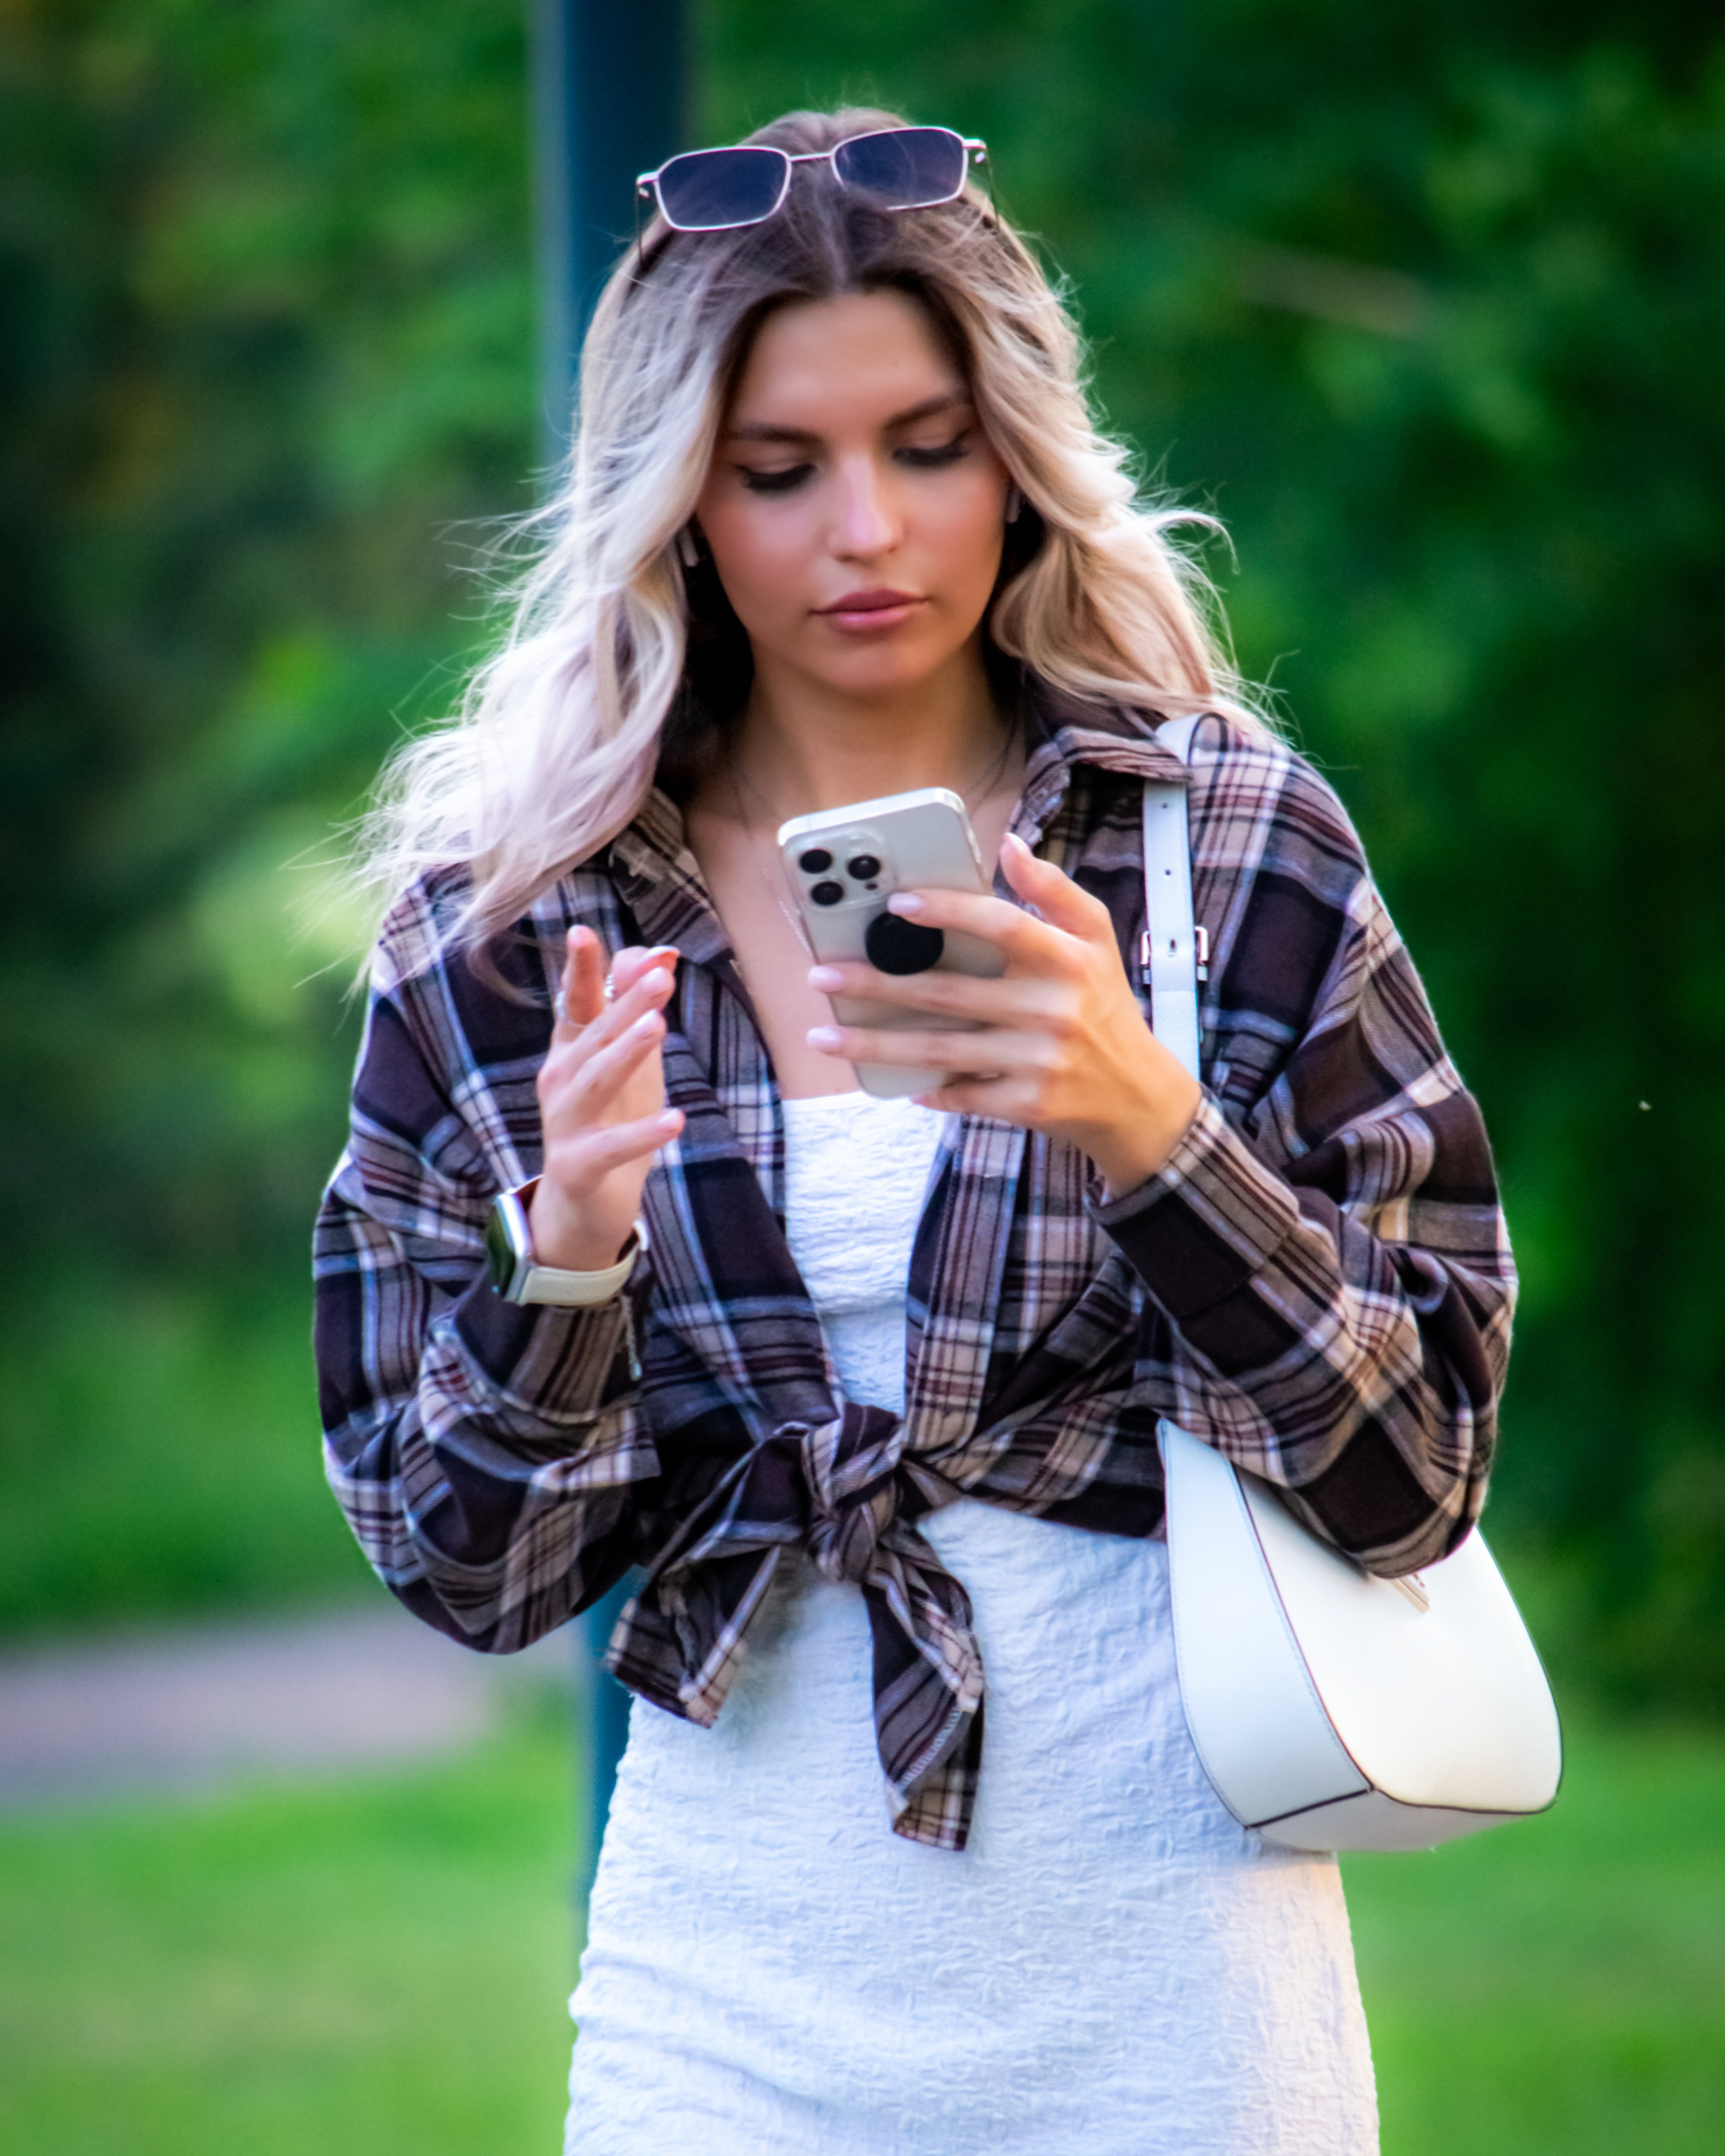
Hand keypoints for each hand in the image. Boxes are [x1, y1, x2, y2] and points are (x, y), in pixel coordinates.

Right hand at [528, 930, 682, 1271]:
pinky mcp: (580, 1165)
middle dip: (625, 1003)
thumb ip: (638, 1008)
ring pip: (596, 1081)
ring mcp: (566, 1123)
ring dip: (626, 1052)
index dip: (580, 968)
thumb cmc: (608, 1120)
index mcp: (570, 1049)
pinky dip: (643, 1134)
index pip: (576, 1001)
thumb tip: (662, 953)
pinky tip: (675, 1120)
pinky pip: (614, 1147)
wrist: (583, 1202)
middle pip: (594, 1035)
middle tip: (659, 976)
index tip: (583, 932)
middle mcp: (560, 1080)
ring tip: (657, 1025)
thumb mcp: (627, 1060)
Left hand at [804, 834, 1200, 1197]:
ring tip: (825, 1037)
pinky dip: (927, 1088)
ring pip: (941, 1049)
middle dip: (877, 985)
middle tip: (823, 976)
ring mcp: (1038, 1060)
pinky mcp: (1027, 1104)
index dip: (949, 912)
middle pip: (949, 993)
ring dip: (876, 1046)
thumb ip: (1054, 891)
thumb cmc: (1102, 1005)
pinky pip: (962, 1094)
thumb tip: (1009, 845)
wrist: (1136, 1096)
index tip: (897, 904)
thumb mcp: (1095, 940)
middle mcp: (1052, 1009)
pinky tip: (894, 1083)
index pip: (1002, 925)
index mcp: (1067, 960)